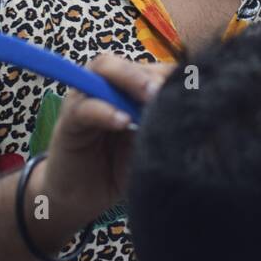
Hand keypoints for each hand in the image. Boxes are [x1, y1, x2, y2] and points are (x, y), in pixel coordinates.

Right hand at [36, 55, 172, 233]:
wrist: (84, 198)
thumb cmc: (121, 167)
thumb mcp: (149, 144)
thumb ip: (164, 125)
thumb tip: (192, 112)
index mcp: (131, 90)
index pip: (154, 70)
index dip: (171, 77)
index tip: (189, 92)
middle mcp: (108, 86)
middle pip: (129, 62)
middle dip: (151, 74)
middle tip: (166, 92)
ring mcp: (85, 98)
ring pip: (103, 69)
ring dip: (129, 80)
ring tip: (149, 99)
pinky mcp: (68, 121)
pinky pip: (85, 107)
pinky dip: (104, 111)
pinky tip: (122, 122)